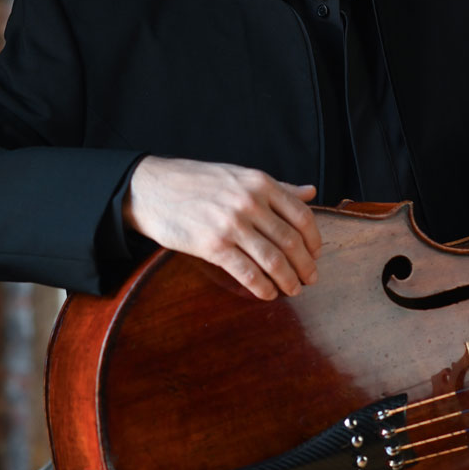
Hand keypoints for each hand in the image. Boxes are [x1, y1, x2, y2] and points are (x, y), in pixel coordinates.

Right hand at [123, 157, 319, 299]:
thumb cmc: (197, 181)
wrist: (152, 189)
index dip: (313, 240)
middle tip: (309, 279)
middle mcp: (250, 202)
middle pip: (291, 242)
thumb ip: (277, 187)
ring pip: (273, 260)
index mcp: (260, 183)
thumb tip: (310, 192)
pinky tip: (267, 293)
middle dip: (305, 265)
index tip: (315, 254)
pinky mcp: (213, 246)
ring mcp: (232, 225)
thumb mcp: (239, 176)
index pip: (301, 216)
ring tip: (292, 290)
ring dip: (288, 280)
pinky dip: (263, 287)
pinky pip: (247, 272)